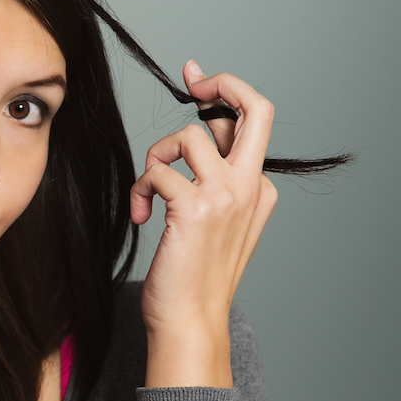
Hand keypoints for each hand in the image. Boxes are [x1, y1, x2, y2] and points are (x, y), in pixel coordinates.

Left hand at [130, 61, 276, 387]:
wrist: (189, 321)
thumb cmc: (192, 273)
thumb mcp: (213, 219)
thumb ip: (208, 175)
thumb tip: (194, 128)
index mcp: (259, 189)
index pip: (252, 122)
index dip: (224, 92)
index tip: (196, 78)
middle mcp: (251, 187)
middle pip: (256, 108)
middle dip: (223, 83)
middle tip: (193, 83)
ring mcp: (228, 196)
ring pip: (189, 136)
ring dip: (156, 157)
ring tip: (149, 192)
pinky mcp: (197, 208)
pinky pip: (157, 171)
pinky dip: (141, 190)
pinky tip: (142, 216)